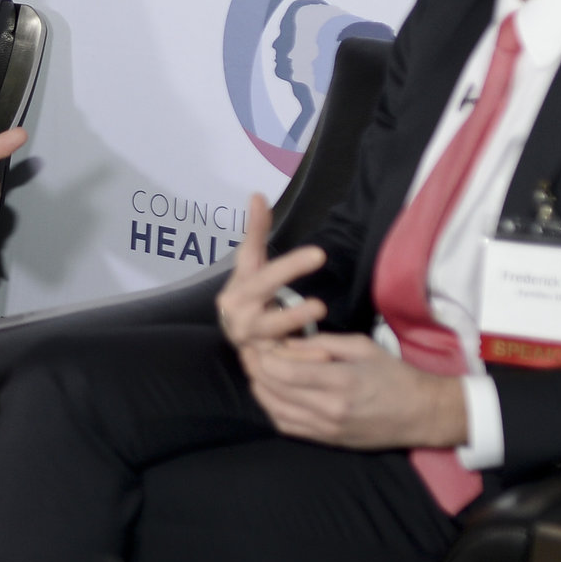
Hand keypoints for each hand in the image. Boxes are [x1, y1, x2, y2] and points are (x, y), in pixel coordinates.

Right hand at [216, 193, 327, 355]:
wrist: (236, 328)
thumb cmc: (249, 290)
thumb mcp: (250, 263)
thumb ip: (255, 232)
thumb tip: (257, 195)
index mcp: (237, 294)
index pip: (264, 278)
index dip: (290, 267)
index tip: (320, 254)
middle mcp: (240, 322)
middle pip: (265, 318)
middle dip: (291, 314)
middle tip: (321, 306)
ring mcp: (252, 346)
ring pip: (274, 347)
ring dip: (298, 343)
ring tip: (323, 337)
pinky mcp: (265, 364)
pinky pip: (284, 366)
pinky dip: (302, 361)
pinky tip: (325, 356)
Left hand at [243, 330, 469, 451]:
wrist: (421, 414)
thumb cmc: (395, 375)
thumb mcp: (362, 347)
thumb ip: (322, 342)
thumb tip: (286, 342)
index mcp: (340, 382)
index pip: (284, 372)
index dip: (262, 357)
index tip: (255, 342)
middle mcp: (329, 409)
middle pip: (274, 390)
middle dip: (255, 370)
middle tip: (248, 353)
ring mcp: (326, 429)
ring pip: (275, 411)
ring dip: (259, 390)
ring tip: (255, 371)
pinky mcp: (326, 440)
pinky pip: (287, 427)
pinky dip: (272, 410)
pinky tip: (269, 394)